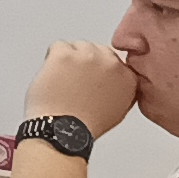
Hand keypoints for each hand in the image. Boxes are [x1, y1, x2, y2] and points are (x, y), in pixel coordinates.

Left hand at [24, 40, 138, 134]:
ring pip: (76, 46)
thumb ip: (122, 89)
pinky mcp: (65, 55)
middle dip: (84, 63)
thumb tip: (116, 79)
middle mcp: (111, 64)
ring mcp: (88, 57)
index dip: (98, 69)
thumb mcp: (119, 110)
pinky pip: (57, 46)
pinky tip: (53, 77)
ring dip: (68, 60)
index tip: (90, 79)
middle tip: (73, 83)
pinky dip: (51, 59)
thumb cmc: (84, 125)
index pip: (114, 59)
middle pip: (95, 49)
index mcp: (127, 77)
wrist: (63, 131)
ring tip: (62, 83)